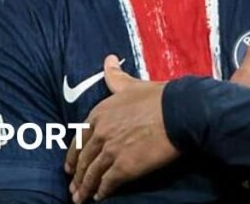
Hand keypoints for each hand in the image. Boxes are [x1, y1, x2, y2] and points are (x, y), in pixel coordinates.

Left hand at [66, 55, 174, 202]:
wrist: (179, 111)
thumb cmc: (158, 97)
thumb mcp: (131, 85)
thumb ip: (115, 76)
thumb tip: (108, 59)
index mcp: (99, 114)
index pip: (79, 140)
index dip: (73, 155)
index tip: (70, 166)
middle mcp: (100, 133)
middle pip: (83, 159)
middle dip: (77, 176)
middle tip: (73, 188)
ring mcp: (110, 151)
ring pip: (92, 174)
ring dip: (85, 188)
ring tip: (81, 198)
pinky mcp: (124, 167)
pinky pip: (108, 183)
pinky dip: (102, 192)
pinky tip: (101, 197)